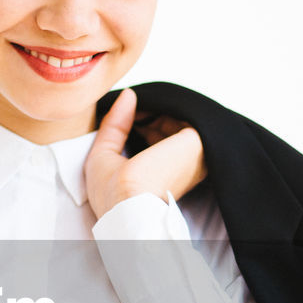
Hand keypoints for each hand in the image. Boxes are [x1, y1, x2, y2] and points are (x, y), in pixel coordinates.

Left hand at [85, 88, 206, 220]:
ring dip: (153, 109)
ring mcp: (194, 152)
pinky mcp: (198, 140)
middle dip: (147, 114)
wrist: (127, 208)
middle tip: (128, 108)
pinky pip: (182, 111)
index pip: (160, 139)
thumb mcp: (104, 155)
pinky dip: (161, 106)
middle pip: (169, 127)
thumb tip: (129, 94)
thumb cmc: (114, 195)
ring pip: (176, 118)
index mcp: (167, 174)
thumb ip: (115, 124)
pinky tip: (142, 108)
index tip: (125, 115)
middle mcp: (184, 165)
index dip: (142, 123)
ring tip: (133, 110)